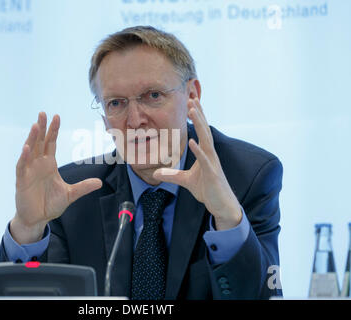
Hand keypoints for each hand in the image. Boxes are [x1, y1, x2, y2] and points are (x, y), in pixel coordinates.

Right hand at [12, 112, 101, 243]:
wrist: (38, 219)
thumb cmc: (50, 204)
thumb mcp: (70, 194)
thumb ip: (83, 187)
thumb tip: (99, 182)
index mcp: (49, 165)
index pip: (51, 143)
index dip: (53, 130)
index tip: (57, 116)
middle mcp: (38, 165)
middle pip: (40, 142)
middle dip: (42, 128)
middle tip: (43, 113)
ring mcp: (29, 171)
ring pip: (30, 151)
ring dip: (32, 138)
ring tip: (36, 125)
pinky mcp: (22, 181)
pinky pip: (22, 167)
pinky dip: (24, 157)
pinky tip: (27, 148)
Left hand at [153, 99, 241, 229]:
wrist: (222, 205)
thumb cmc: (208, 190)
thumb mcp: (186, 181)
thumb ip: (171, 175)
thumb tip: (155, 174)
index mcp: (206, 153)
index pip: (201, 131)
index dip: (196, 117)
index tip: (190, 103)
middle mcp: (211, 154)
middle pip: (204, 130)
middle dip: (198, 114)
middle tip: (192, 98)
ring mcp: (212, 163)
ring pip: (206, 139)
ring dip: (199, 124)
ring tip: (192, 111)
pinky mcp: (212, 174)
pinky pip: (205, 160)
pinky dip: (198, 151)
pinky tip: (192, 142)